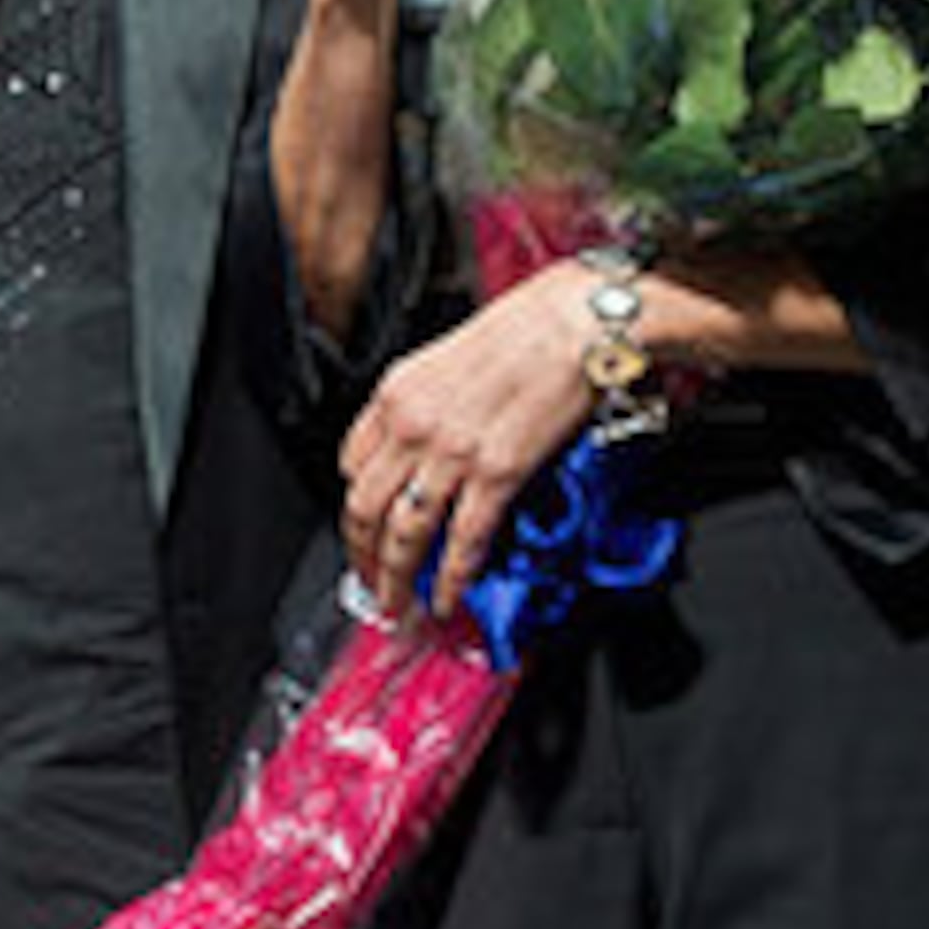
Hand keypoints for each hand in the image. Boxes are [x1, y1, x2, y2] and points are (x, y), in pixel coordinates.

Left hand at [341, 266, 600, 613]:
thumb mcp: (448, 357)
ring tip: (399, 608)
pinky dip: (450, 579)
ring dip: (396, 579)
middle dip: (361, 556)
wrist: (576, 320)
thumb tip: (422, 447)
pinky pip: (463, 540)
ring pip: (404, 533)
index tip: (364, 527)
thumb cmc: (527, 327)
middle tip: (369, 583)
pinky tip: (446, 599)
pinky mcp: (498, 472)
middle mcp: (414, 424)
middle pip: (364, 507)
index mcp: (397, 393)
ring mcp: (453, 452)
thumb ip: (426, 405)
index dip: (356, 504)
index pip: (351, 463)